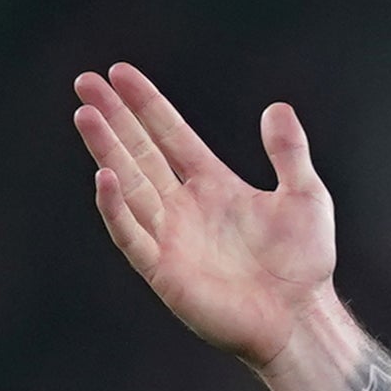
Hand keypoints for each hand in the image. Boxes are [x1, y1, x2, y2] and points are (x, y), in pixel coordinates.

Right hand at [74, 63, 337, 372]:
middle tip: (85, 83)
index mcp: (212, 184)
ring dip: (106, 151)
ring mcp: (170, 237)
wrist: (301, 318)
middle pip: (139, 152)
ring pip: (128, 185)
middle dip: (113, 118)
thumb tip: (277, 107)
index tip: (119, 72)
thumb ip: (289, 152)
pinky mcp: (164, 270)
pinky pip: (132, 234)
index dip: (145, 104)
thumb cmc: (305, 265)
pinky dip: (116, 208)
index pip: (169, 134)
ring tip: (86, 115)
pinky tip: (105, 176)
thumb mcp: (306, 196)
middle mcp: (184, 206)